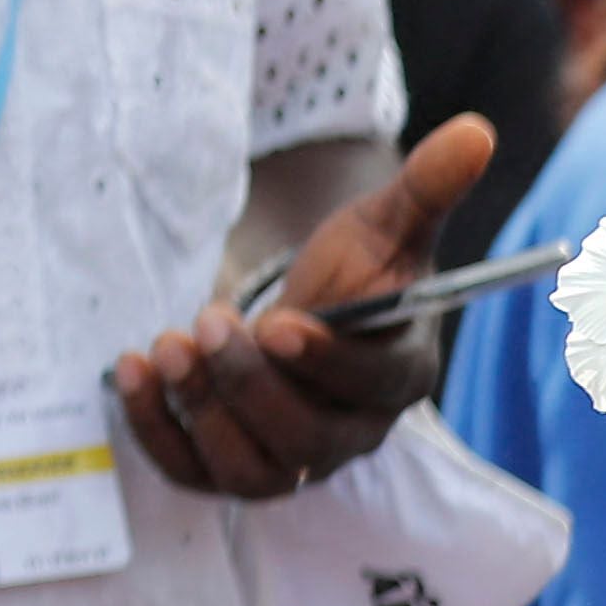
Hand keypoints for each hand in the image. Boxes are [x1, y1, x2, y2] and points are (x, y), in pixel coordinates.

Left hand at [109, 113, 496, 495]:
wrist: (300, 308)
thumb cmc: (353, 271)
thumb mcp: (383, 223)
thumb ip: (427, 187)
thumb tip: (475, 132)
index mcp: (399, 375)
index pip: (376, 387)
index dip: (328, 362)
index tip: (277, 322)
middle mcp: (350, 432)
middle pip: (309, 440)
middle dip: (251, 385)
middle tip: (207, 323)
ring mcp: (289, 459)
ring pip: (253, 470)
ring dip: (203, 411)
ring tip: (167, 344)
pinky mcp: (227, 465)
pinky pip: (192, 472)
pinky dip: (154, 430)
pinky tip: (130, 369)